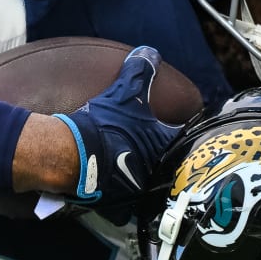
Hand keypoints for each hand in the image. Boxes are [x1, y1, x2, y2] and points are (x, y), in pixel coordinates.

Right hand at [57, 46, 182, 216]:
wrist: (73, 156)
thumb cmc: (105, 125)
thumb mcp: (125, 93)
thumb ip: (140, 71)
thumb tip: (149, 53)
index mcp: (166, 147)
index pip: (187, 139)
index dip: (186, 134)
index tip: (185, 131)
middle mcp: (158, 174)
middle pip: (169, 168)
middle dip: (165, 162)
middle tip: (157, 154)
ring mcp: (139, 194)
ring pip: (148, 190)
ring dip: (143, 181)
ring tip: (135, 174)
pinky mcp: (117, 206)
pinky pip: (123, 206)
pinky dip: (119, 200)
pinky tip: (113, 193)